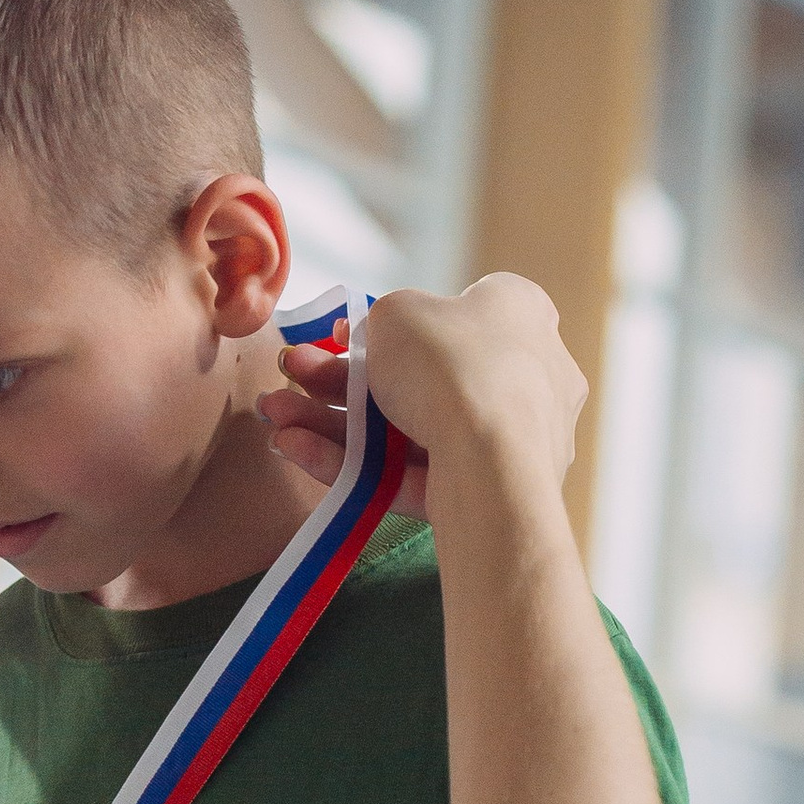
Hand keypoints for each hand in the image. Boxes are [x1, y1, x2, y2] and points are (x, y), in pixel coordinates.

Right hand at [259, 279, 583, 515]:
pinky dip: (355, 464)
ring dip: (334, 424)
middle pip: (419, 377)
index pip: (454, 310)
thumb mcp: (399, 311)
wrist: (493, 458)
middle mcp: (527, 375)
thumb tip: (376, 340)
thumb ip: (381, 321)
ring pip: (407, 430)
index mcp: (521, 315)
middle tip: (292, 374)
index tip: (339, 335)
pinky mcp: (488, 493)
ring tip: (275, 418)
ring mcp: (512, 440)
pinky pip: (411, 474)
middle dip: (341, 379)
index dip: (391, 323)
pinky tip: (295, 451)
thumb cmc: (453, 362)